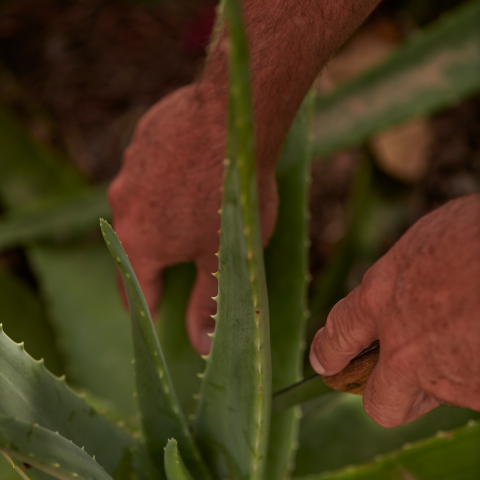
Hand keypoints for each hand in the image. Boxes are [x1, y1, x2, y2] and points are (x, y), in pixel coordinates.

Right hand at [108, 83, 277, 354]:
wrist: (233, 117)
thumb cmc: (233, 194)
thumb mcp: (223, 256)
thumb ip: (207, 302)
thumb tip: (201, 344)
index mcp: (138, 242)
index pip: (136, 292)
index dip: (148, 312)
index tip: (155, 320)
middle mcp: (123, 207)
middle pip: (134, 249)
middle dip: (153, 264)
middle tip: (171, 273)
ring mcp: (130, 170)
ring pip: (141, 207)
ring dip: (160, 219)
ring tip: (188, 217)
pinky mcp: (141, 141)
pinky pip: (149, 174)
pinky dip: (165, 184)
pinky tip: (191, 177)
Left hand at [310, 194, 479, 426]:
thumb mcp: (426, 242)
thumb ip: (403, 276)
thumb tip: (403, 288)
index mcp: (380, 296)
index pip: (337, 334)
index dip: (327, 351)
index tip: (323, 361)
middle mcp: (404, 346)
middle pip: (378, 402)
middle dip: (382, 395)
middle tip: (393, 383)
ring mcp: (446, 377)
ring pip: (436, 396)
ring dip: (446, 375)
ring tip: (468, 335)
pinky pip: (475, 392)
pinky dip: (479, 373)